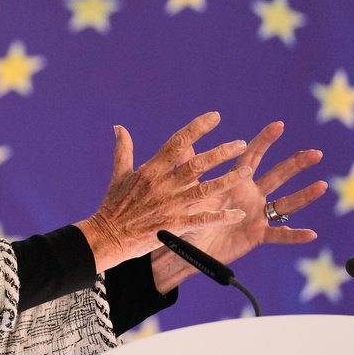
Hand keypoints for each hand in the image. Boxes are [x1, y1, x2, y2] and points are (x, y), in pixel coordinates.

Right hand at [77, 112, 250, 271]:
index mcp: (151, 170)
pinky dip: (221, 217)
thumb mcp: (118, 175)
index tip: (215, 117)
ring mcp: (170, 206)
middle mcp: (163, 185)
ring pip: (205, 189)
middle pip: (197, 164)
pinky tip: (239, 213)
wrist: (106, 237)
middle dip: (221, 153)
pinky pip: (203, 220)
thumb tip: (119, 127)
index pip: (178, 143)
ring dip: (228, 180)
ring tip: (247, 171)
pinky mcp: (174, 226)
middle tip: (241, 144)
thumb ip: (123, 149)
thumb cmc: (112, 206)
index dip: (197, 128)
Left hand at [155, 121, 326, 289]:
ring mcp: (257, 215)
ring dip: (304, 195)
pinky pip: (279, 235)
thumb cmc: (188, 216)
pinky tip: (310, 233)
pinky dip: (294, 235)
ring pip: (285, 203)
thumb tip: (181, 143)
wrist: (187, 248)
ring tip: (322, 186)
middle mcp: (251, 195)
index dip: (265, 140)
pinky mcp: (257, 235)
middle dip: (296, 164)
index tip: (278, 124)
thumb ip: (189, 168)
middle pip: (278, 175)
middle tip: (315, 153)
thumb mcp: (189, 191)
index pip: (253, 156)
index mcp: (236, 181)